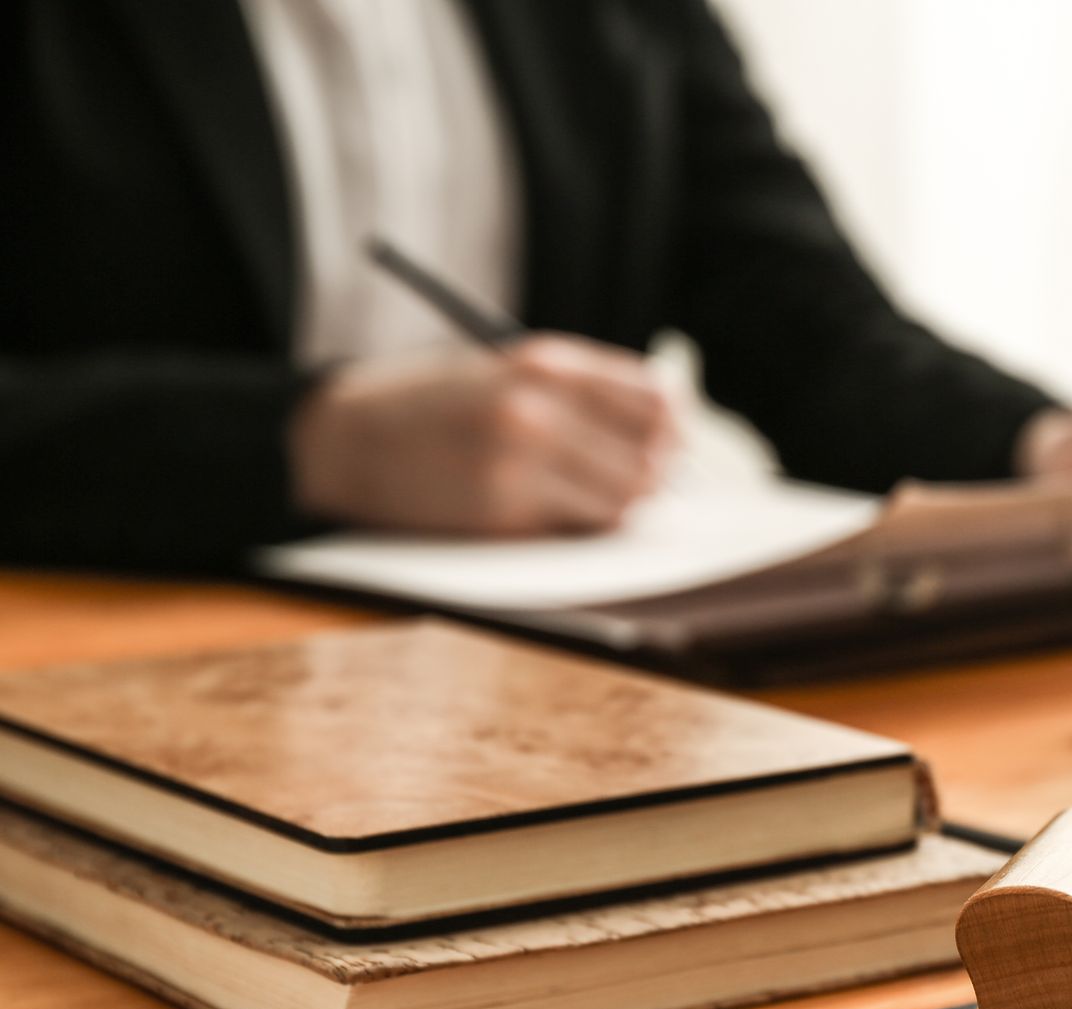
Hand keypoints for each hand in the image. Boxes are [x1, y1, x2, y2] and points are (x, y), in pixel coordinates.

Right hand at [289, 334, 678, 535]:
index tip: (671, 441)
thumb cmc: (433, 404)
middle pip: (649, 456)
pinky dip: (581, 527)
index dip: (672, 427)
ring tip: (590, 497)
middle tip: (643, 482)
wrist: (344, 438)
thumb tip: (669, 428)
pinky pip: (578, 528)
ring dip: (619, 506)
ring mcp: (520, 463)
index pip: (653, 398)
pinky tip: (553, 513)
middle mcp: (537, 407)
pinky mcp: (503, 512)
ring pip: (623, 501)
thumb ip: (578, 392)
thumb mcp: (505, 370)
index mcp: (544, 362)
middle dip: (653, 474)